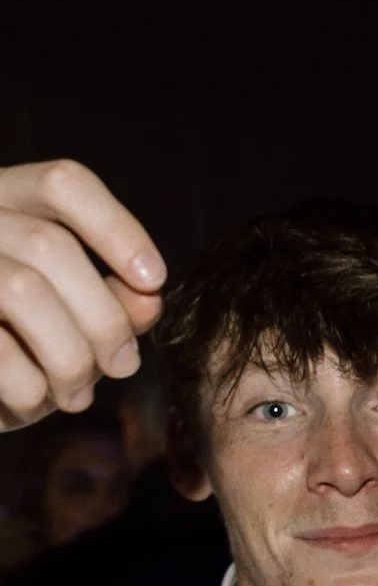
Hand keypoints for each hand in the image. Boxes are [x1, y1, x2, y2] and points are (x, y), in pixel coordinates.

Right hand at [0, 160, 166, 429]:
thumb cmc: (12, 346)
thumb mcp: (65, 318)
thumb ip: (108, 301)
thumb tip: (149, 300)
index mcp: (4, 198)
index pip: (63, 184)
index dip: (116, 228)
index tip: (154, 281)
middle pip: (50, 245)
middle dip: (102, 316)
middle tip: (123, 366)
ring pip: (22, 290)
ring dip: (68, 355)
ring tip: (78, 394)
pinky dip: (26, 385)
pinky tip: (33, 401)